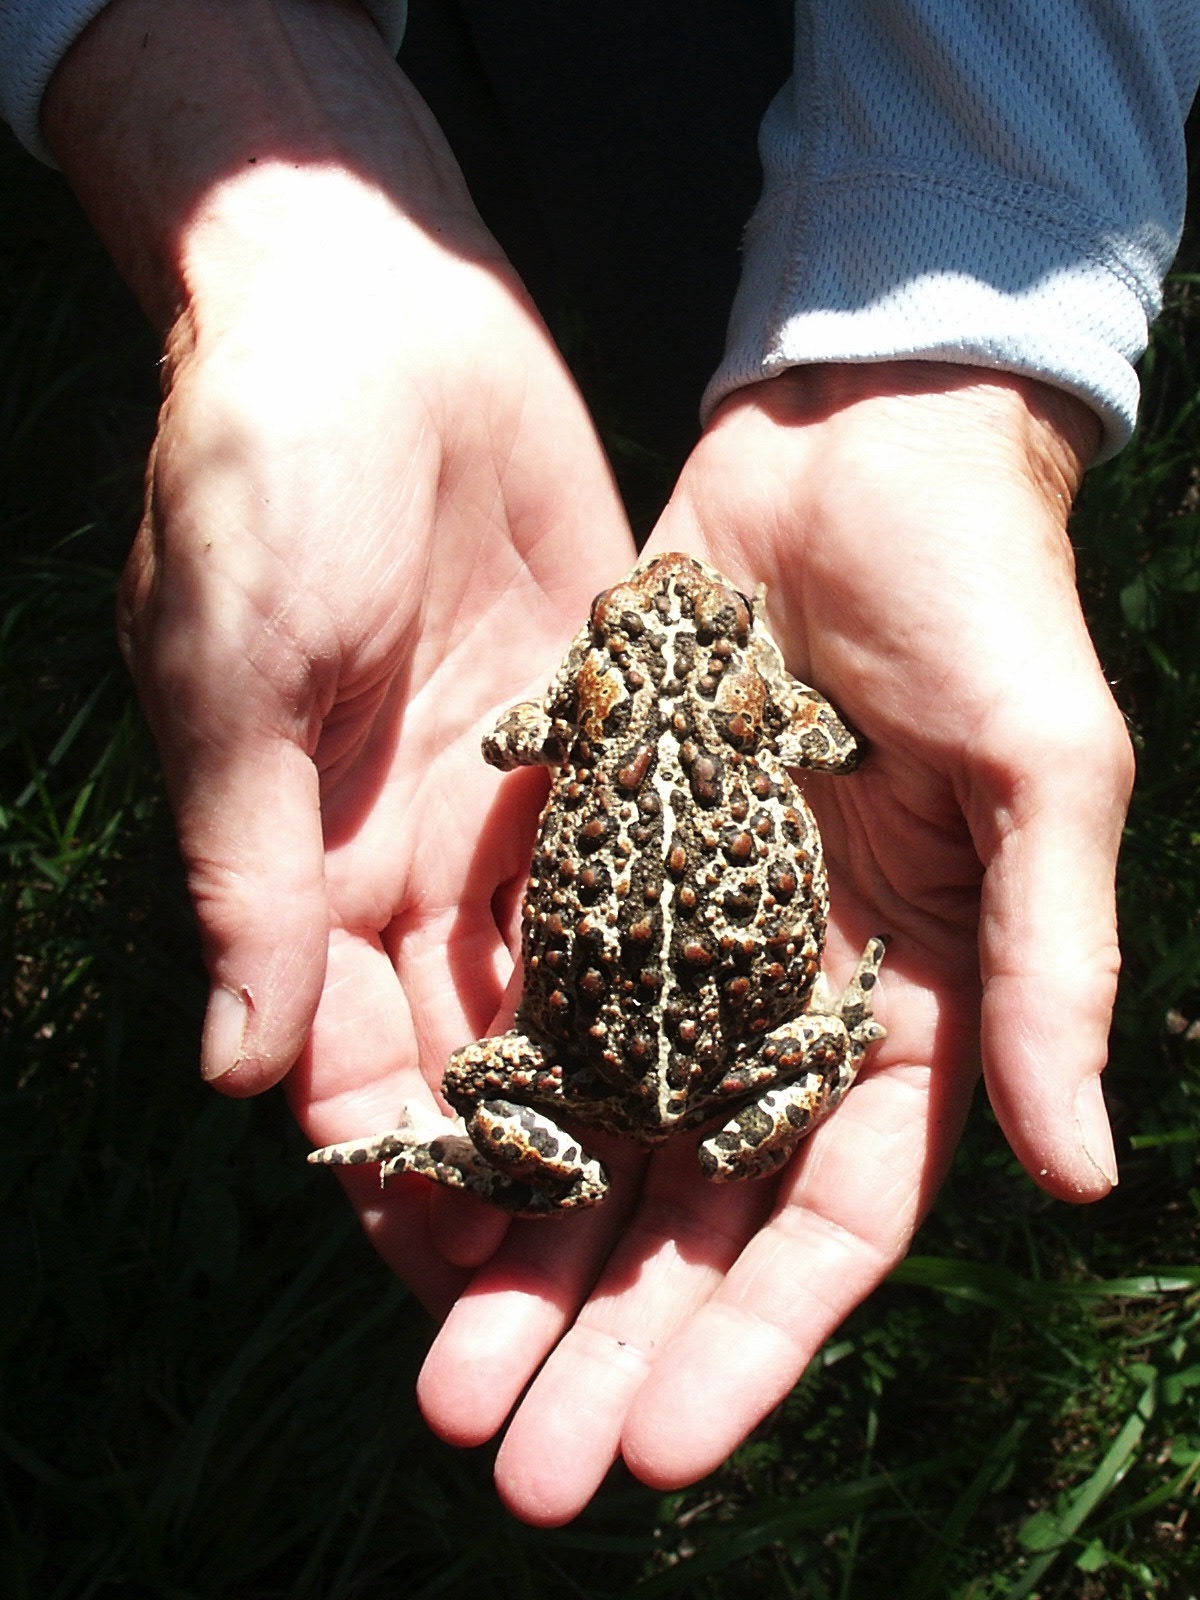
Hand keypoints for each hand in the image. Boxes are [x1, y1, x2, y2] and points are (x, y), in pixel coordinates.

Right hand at [45, 0, 635, 1295]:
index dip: (405, 1185)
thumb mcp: (234, 680)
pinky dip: (682, 957)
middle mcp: (411, 866)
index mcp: (304, 871)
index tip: (468, 1300)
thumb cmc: (265, 484)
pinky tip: (748, 1046)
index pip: (354, 1070)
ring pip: (574, 989)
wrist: (369, 319)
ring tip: (686, 1224)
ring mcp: (512, 808)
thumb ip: (249, 874)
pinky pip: (644, 868)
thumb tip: (243, 1076)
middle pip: (479, 1062)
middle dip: (526, 1185)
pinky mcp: (598, 739)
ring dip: (620, 1101)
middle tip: (591, 1320)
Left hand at [416, 364, 1131, 1521]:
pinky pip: (533, 1003)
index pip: (832, 1221)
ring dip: (527, 1259)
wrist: (854, 450)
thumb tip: (1077, 1175)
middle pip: (692, 1215)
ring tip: (443, 1373)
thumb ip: (1051, 968)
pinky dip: (482, 1101)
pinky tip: (415, 1186)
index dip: (756, 1339)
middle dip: (611, 1342)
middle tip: (514, 1469)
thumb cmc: (986, 601)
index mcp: (915, 1008)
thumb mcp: (1044, 776)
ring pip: (597, 1136)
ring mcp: (685, 939)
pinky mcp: (599, 864)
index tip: (662, 1445)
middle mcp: (788, 1001)